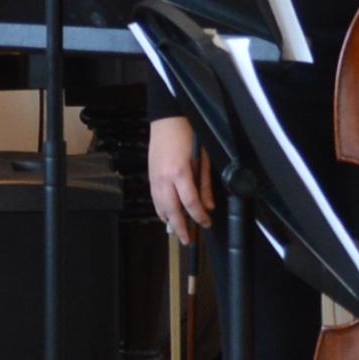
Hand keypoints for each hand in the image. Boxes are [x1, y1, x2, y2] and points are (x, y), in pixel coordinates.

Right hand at [145, 116, 210, 244]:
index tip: (206, 223)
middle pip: (172, 211)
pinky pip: (154, 199)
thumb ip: (204, 184)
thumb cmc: (187, 134)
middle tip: (189, 240)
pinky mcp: (150, 176)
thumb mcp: (203, 158)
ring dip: (169, 222)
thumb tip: (208, 205)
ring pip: (160, 207)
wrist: (167, 119)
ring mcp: (154, 178)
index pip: (190, 203)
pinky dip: (161, 210)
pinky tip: (167, 216)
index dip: (199, 216)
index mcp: (180, 173)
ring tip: (178, 232)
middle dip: (181, 228)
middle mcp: (164, 179)